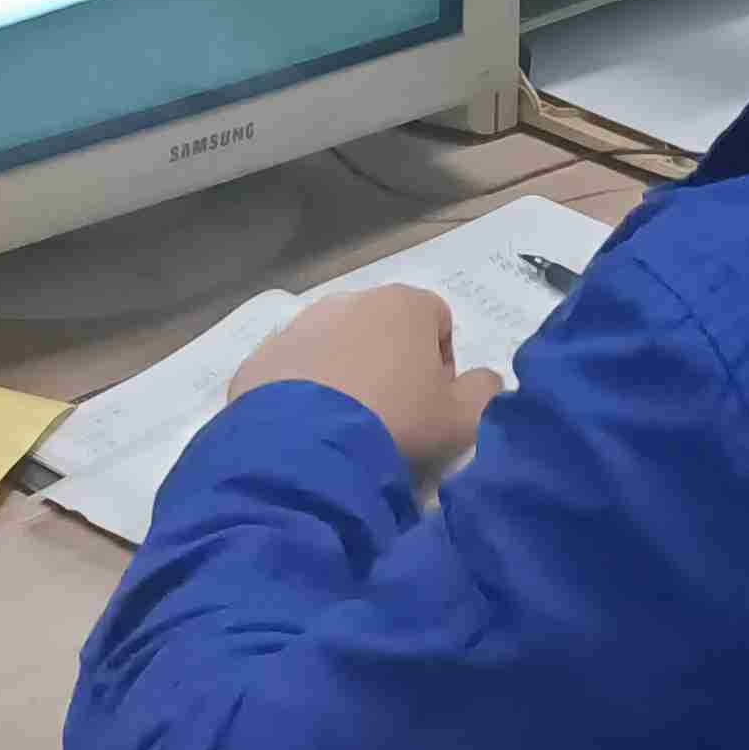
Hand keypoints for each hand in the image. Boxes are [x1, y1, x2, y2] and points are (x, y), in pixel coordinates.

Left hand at [224, 286, 503, 480]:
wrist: (305, 448)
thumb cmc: (396, 422)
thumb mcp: (462, 420)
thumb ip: (486, 392)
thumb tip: (486, 380)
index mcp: (404, 305)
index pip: (438, 322)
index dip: (441, 365)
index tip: (430, 405)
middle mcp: (351, 301)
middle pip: (384, 330)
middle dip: (390, 366)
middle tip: (390, 419)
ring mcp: (300, 325)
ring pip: (336, 347)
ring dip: (346, 377)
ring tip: (346, 427)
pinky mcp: (262, 357)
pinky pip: (293, 371)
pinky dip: (303, 393)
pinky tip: (308, 431)